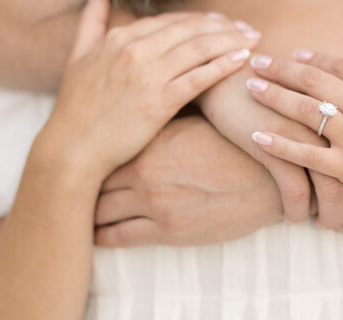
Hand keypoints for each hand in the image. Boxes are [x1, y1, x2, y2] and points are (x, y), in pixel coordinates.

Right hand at [40, 0, 259, 182]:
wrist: (72, 149)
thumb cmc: (76, 106)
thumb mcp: (78, 54)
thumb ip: (91, 17)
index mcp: (120, 37)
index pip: (171, 20)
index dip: (201, 19)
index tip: (222, 21)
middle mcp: (135, 50)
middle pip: (191, 29)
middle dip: (224, 26)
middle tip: (247, 28)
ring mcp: (149, 75)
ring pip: (200, 48)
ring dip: (232, 41)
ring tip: (253, 40)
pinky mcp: (160, 102)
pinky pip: (200, 77)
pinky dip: (224, 64)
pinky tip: (243, 59)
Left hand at [93, 115, 282, 246]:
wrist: (270, 177)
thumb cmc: (237, 144)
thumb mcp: (198, 121)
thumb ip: (165, 117)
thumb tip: (145, 105)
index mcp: (154, 138)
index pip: (106, 145)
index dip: (92, 151)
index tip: (82, 153)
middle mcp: (147, 169)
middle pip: (97, 176)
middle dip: (84, 180)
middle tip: (72, 182)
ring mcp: (155, 201)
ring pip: (102, 208)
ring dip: (89, 210)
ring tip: (79, 210)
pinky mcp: (167, 229)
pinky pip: (120, 236)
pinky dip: (103, 235)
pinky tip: (96, 233)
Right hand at [199, 66, 342, 232]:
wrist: (234, 74)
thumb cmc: (286, 87)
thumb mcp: (325, 94)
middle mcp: (338, 121)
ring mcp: (307, 134)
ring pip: (333, 193)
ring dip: (333, 218)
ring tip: (328, 225)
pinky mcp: (276, 143)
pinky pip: (295, 191)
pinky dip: (297, 211)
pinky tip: (294, 217)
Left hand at [247, 51, 342, 232]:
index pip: (340, 66)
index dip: (313, 59)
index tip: (294, 54)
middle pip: (314, 81)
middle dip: (281, 68)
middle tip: (257, 61)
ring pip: (305, 111)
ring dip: (273, 96)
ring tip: (250, 88)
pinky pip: (307, 154)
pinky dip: (280, 144)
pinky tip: (257, 136)